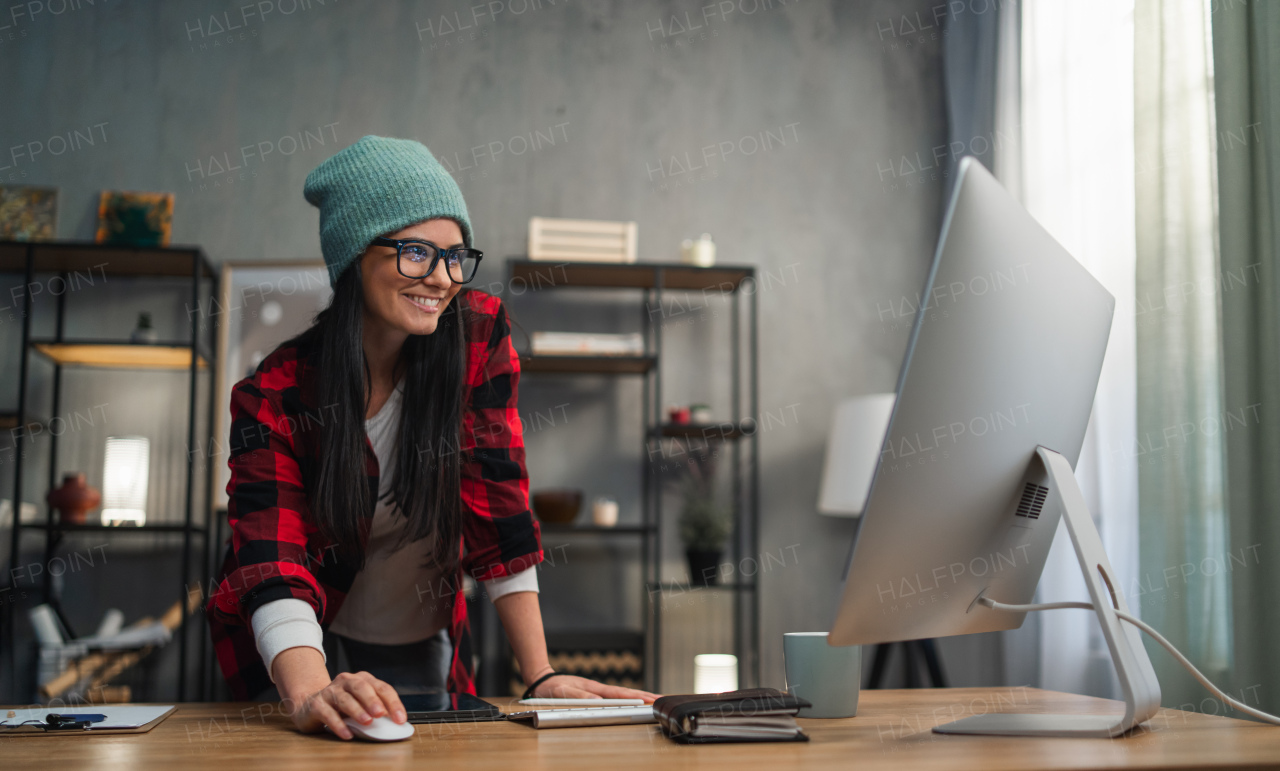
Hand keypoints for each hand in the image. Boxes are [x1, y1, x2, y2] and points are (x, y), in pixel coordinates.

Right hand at [285, 671, 406, 738]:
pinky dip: (338, 724)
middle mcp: (346, 681)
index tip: (400, 719)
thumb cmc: (340, 706)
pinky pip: (328, 713)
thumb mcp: (360, 705)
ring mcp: (330, 691)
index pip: (381, 688)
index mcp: (362, 680)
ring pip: (344, 699)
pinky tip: (347, 734)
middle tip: (381, 714)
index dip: (393, 703)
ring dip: (357, 710)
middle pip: (361, 687)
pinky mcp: (316, 704)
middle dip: (373, 700)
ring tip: (366, 722)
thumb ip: (375, 710)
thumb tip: (393, 723)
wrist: (309, 705)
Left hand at [530, 672, 659, 703]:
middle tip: (661, 699)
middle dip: (645, 695)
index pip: (619, 694)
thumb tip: (599, 699)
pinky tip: (636, 701)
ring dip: (641, 696)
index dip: (635, 698)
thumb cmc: (552, 688)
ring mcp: (599, 690)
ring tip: (655, 699)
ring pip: (624, 693)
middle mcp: (599, 688)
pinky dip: (630, 697)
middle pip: (627, 692)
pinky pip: (617, 696)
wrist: (543, 680)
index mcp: (594, 689)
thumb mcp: (563, 692)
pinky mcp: (596, 693)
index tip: (649, 700)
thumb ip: (580, 696)